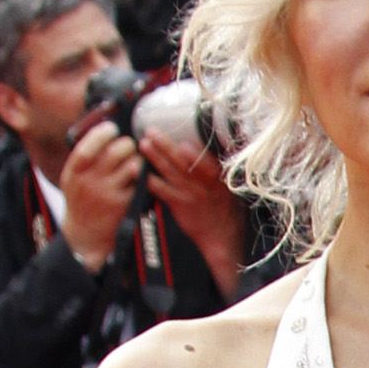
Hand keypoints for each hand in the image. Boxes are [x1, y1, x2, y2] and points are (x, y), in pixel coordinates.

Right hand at [58, 119, 143, 269]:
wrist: (85, 235)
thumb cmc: (81, 199)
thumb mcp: (72, 177)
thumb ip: (83, 157)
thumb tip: (101, 128)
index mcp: (74, 172)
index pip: (87, 148)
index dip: (102, 134)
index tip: (112, 128)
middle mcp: (90, 183)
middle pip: (116, 152)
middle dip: (126, 144)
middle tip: (128, 146)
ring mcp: (109, 194)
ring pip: (132, 166)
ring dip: (137, 159)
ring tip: (134, 161)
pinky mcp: (124, 205)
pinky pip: (139, 182)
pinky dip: (142, 176)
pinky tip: (138, 176)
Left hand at [142, 131, 244, 294]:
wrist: (221, 235)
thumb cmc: (223, 204)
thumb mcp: (226, 183)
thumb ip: (211, 164)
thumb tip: (194, 142)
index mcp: (218, 178)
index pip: (207, 164)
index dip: (196, 156)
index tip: (184, 143)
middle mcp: (203, 186)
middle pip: (183, 163)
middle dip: (167, 146)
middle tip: (152, 132)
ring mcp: (190, 195)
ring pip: (171, 173)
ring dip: (156, 158)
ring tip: (144, 144)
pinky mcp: (178, 205)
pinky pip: (162, 191)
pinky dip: (151, 182)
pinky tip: (141, 173)